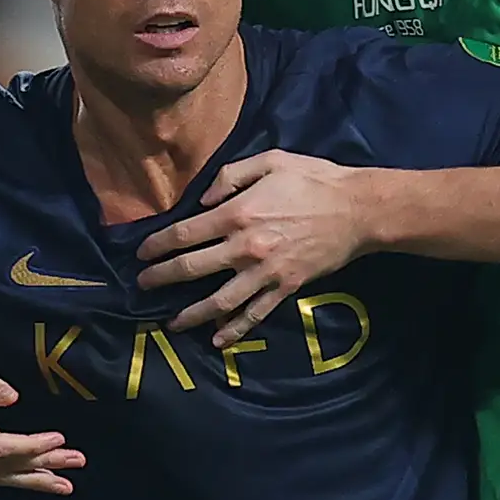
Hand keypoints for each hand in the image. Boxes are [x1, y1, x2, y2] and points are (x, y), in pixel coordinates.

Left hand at [134, 149, 381, 334]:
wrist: (359, 209)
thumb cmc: (314, 180)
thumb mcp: (271, 161)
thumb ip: (230, 176)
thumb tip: (202, 201)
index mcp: (237, 213)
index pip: (184, 234)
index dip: (157, 246)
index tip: (141, 254)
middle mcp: (245, 247)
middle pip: (191, 269)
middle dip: (161, 278)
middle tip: (142, 286)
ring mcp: (265, 272)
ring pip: (218, 300)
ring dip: (191, 314)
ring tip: (171, 323)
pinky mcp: (285, 287)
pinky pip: (255, 313)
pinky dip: (235, 329)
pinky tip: (217, 339)